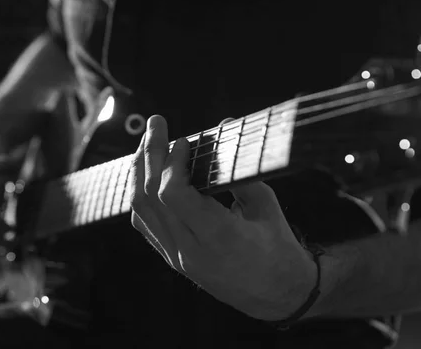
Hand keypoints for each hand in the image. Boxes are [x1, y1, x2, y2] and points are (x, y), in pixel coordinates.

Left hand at [129, 115, 316, 320]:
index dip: (172, 162)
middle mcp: (191, 251)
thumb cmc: (280, 250)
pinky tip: (147, 175)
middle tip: (156, 124)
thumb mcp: (266, 206)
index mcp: (219, 238)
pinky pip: (145, 224)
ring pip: (141, 211)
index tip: (184, 140)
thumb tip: (224, 128)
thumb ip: (240, 169)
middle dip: (150, 154)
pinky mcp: (173, 260)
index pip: (174, 195)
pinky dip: (142, 195)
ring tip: (148, 145)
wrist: (279, 295)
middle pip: (151, 197)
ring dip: (140, 172)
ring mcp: (178, 259)